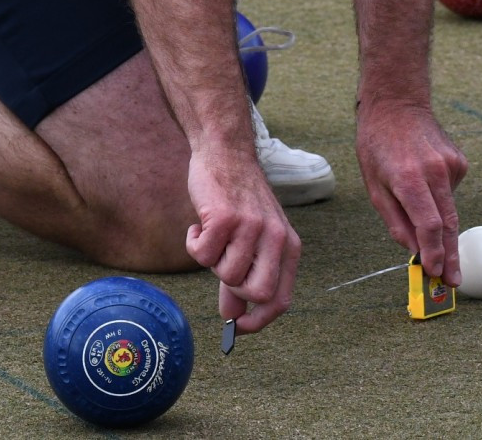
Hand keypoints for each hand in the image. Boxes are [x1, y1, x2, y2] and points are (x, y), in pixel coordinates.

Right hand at [184, 147, 300, 333]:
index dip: (258, 321)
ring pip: (226, 274)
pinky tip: (198, 224)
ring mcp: (252, 227)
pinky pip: (201, 254)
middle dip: (233, 287)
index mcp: (288, 246)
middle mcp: (276, 238)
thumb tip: (233, 316)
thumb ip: (244, 277)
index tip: (237, 327)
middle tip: (221, 262)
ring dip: (211, 259)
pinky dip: (193, 242)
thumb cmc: (238, 200)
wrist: (225, 154)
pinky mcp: (226, 217)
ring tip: (213, 234)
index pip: (280, 300)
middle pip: (258, 292)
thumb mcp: (251, 239)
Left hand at [355, 100, 468, 285]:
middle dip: (451, 256)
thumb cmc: (377, 147)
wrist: (397, 104)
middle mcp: (435, 171)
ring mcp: (451, 165)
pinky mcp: (460, 161)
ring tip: (417, 205)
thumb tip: (415, 252)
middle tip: (454, 282)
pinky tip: (424, 179)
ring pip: (450, 208)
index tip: (436, 274)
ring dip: (441, 224)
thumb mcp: (374, 187)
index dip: (434, 253)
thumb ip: (396, 222)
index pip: (429, 225)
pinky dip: (439, 197)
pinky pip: (450, 192)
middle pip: (449, 224)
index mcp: (409, 178)